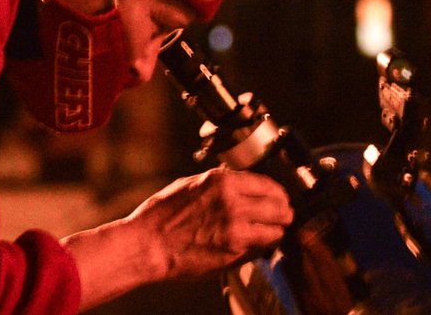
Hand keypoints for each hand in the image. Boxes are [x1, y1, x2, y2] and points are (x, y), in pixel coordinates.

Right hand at [62, 167, 291, 309]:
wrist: (148, 244)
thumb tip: (239, 185)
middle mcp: (233, 202)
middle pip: (280, 206)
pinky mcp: (234, 250)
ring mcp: (236, 227)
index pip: (269, 185)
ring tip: (268, 233)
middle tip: (280, 218)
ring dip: (275, 231)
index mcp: (222, 181)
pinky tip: (253, 245)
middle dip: (282, 213)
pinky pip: (262, 248)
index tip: (277, 199)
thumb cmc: (161, 216)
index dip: (277, 194)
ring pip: (277, 229)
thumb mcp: (190, 185)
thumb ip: (219, 185)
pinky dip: (262, 247)